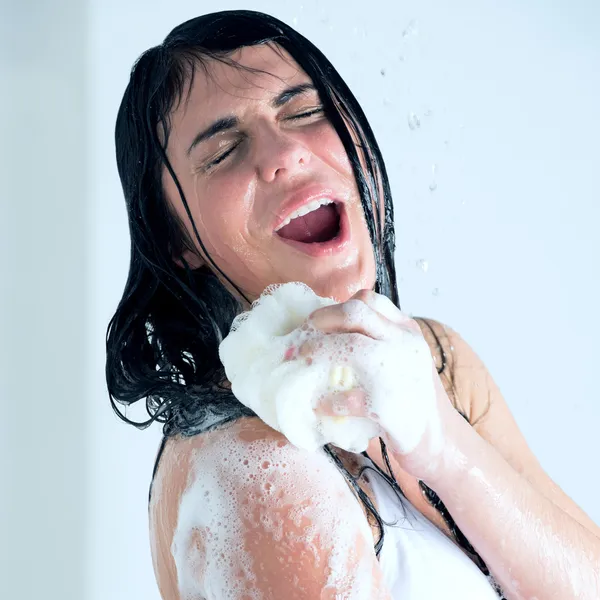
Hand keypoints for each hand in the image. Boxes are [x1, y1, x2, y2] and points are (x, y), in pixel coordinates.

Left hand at [296, 289, 459, 481]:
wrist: (441, 442)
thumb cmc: (414, 399)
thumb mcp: (406, 357)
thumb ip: (380, 340)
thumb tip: (330, 331)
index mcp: (406, 331)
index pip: (368, 300)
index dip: (335, 307)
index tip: (318, 321)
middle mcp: (404, 345)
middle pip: (355, 313)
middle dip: (319, 321)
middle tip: (301, 337)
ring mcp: (396, 373)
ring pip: (348, 346)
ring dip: (317, 352)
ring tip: (301, 362)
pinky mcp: (386, 406)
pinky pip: (345, 397)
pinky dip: (326, 400)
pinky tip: (319, 404)